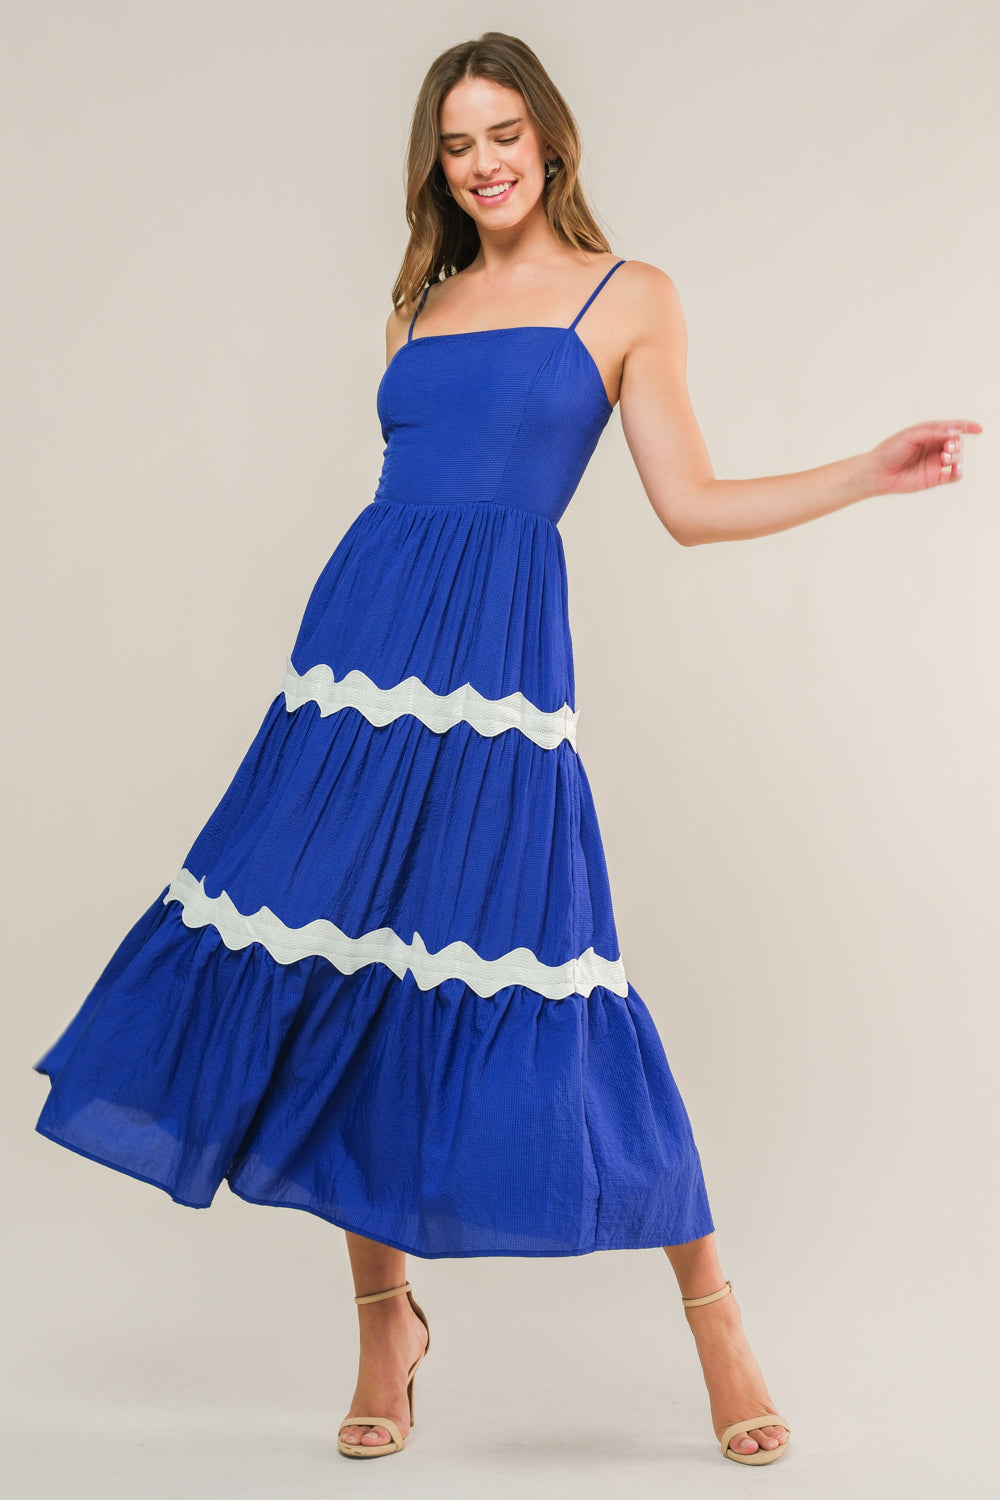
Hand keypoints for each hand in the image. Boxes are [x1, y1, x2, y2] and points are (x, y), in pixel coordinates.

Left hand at [863, 419, 981, 495]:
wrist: (877, 472)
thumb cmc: (890, 451)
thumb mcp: (911, 435)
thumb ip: (933, 432)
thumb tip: (954, 431)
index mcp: (930, 434)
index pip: (952, 428)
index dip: (966, 427)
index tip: (977, 429)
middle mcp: (935, 447)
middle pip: (957, 442)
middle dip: (956, 443)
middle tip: (947, 447)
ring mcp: (936, 463)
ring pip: (958, 457)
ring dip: (956, 456)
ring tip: (944, 457)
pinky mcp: (935, 478)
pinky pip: (954, 475)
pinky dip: (958, 471)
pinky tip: (955, 468)